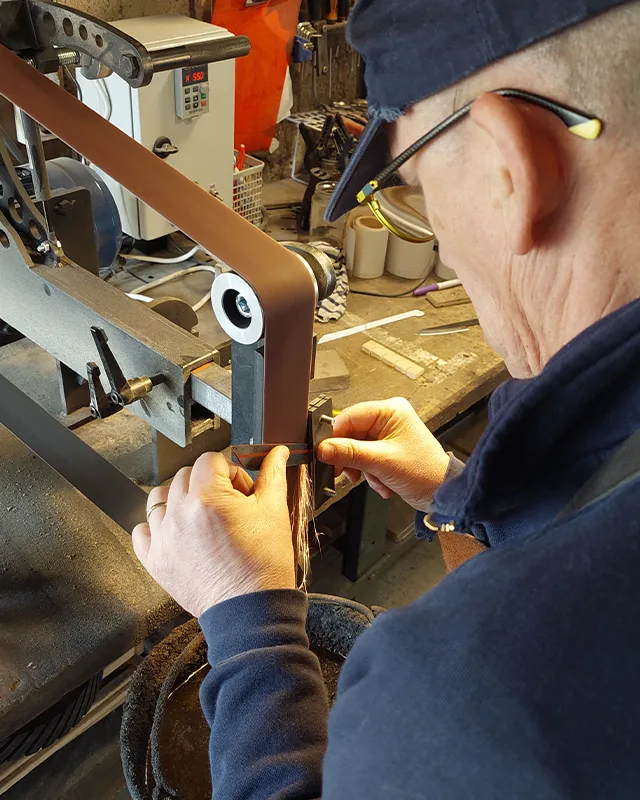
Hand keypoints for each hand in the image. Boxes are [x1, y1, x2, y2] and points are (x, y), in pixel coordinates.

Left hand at [132, 447, 294, 616]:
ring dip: (180, 501)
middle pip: (185, 476)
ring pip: (160, 498)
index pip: (210, 461)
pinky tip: (180, 534)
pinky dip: (157, 528)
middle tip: (228, 506)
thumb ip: (272, 475)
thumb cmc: (264, 566)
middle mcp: (179, 514)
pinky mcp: (155, 560)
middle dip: (208, 484)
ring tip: (202, 518)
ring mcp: (163, 538)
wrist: (251, 612)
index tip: (240, 490)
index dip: (230, 472)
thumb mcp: (274, 512)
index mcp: (209, 498)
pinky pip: (142, 531)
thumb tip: (277, 452)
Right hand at [317, 398, 448, 510]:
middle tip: (345, 472)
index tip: (325, 453)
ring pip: (355, 449)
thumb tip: (323, 449)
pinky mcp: (386, 449)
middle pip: (350, 434)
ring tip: (373, 479)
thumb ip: (349, 453)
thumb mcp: (381, 462)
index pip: (349, 416)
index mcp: (390, 410)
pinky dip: (369, 473)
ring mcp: (387, 434)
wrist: (443, 494)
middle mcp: (388, 418)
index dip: (335, 436)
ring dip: (361, 468)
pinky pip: (365, 458)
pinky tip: (381, 482)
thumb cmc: (424, 472)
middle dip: (350, 457)